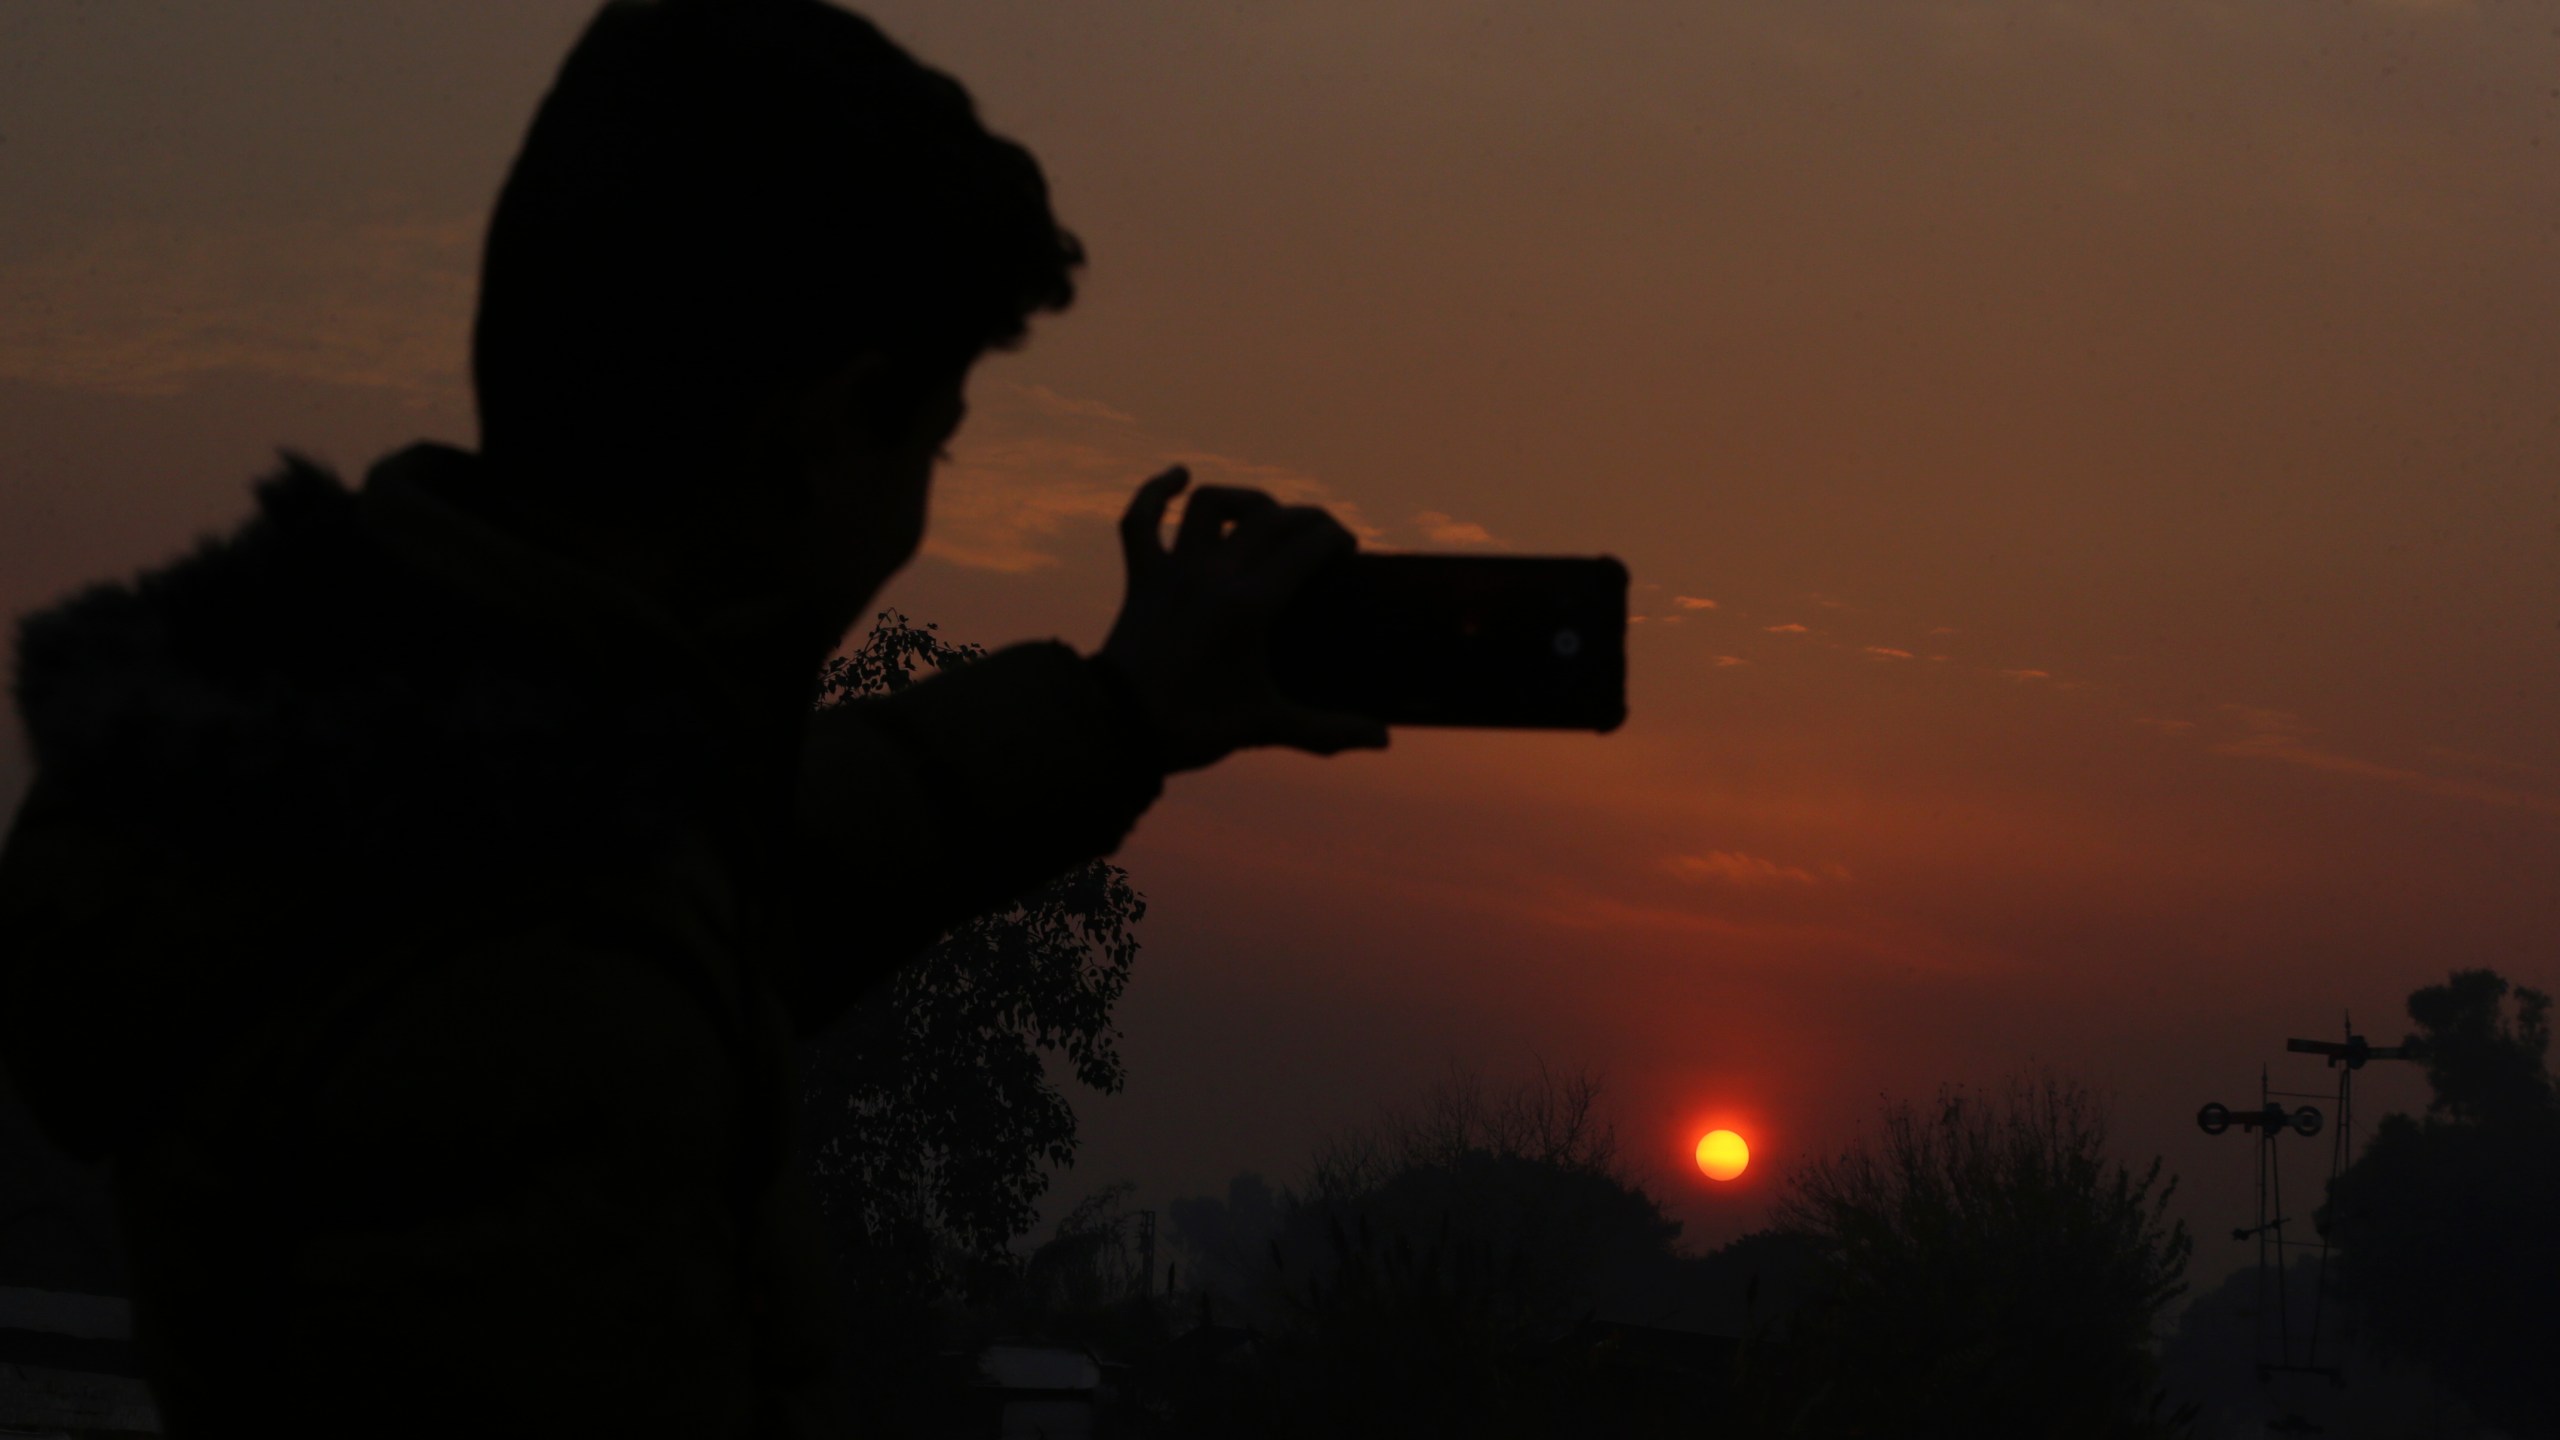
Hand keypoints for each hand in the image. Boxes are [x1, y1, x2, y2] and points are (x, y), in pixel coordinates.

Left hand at [1097, 466, 1390, 773]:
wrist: (1117, 729)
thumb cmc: (1193, 726)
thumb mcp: (1265, 727)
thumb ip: (1327, 730)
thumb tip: (1383, 741)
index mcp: (1248, 606)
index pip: (1307, 546)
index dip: (1335, 538)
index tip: (1347, 550)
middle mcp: (1212, 575)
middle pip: (1270, 518)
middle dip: (1306, 518)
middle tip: (1323, 537)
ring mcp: (1173, 570)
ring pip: (1211, 504)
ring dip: (1245, 499)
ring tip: (1265, 512)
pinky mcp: (1142, 576)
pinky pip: (1141, 519)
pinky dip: (1157, 491)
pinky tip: (1179, 476)